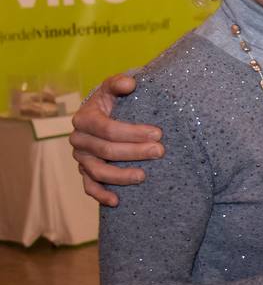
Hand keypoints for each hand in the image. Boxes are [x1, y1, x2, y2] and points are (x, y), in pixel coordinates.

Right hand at [69, 73, 159, 206]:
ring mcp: (81, 158)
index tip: (158, 134)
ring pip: (98, 171)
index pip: (107, 128)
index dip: (132, 132)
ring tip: (144, 176)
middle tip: (160, 151)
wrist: (104, 115)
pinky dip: (101, 195)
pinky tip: (117, 201)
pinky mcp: (85, 172)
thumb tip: (130, 83)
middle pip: (106, 150)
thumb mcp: (113, 88)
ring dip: (120, 176)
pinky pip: (89, 186)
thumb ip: (119, 83)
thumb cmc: (113, 101)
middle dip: (134, 152)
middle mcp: (79, 140)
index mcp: (84, 119)